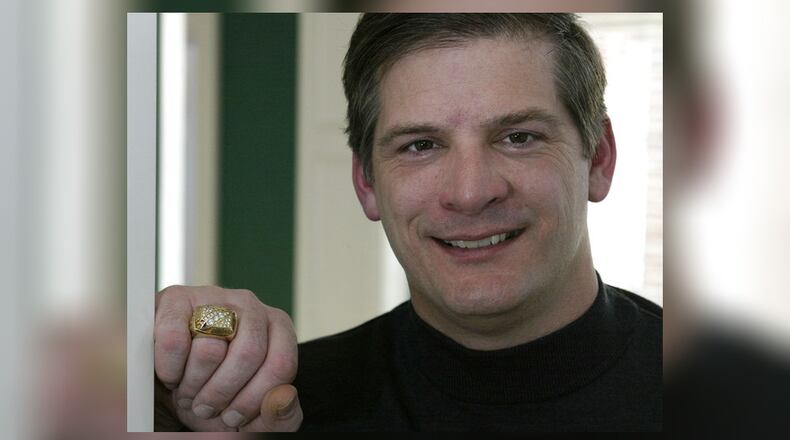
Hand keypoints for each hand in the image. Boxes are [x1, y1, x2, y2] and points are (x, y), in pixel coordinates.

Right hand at [154, 285, 301, 430]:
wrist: (168, 388)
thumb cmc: (217, 397)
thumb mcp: (252, 417)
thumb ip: (280, 416)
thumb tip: (284, 397)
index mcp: (278, 328)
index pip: (280, 364)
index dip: (253, 401)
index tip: (232, 417)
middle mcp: (250, 305)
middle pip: (248, 355)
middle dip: (221, 394)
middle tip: (205, 407)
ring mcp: (214, 296)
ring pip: (209, 350)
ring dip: (192, 385)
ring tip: (188, 390)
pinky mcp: (176, 298)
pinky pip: (173, 340)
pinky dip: (169, 370)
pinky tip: (171, 374)